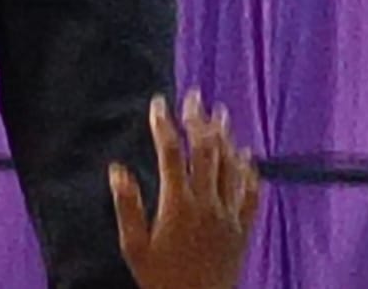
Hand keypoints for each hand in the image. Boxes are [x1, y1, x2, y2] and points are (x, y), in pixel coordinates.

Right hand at [110, 90, 260, 288]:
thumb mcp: (134, 247)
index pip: (171, 152)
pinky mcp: (243, 230)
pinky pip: (250, 194)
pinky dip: (249, 171)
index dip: (164, 124)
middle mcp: (206, 204)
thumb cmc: (160, 281)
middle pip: (205, 150)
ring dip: (225, 136)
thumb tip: (116, 169)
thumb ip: (127, 206)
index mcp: (177, 204)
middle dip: (198, 120)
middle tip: (193, 96)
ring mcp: (228, 215)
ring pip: (230, 166)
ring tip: (221, 113)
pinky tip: (247, 155)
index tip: (158, 103)